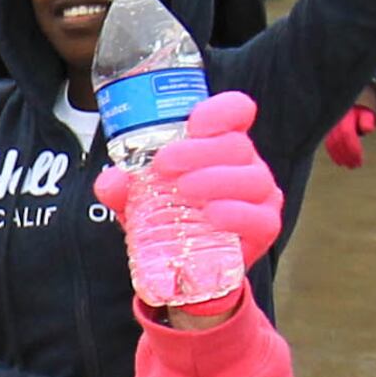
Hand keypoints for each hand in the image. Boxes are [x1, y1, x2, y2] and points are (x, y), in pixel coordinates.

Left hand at [93, 88, 283, 273]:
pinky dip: (237, 214)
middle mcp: (246, 165)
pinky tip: (213, 215)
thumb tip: (111, 182)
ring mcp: (260, 196)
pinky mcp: (264, 229)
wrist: (186, 265)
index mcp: (221, 144)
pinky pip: (259, 218)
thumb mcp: (139, 198)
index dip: (220, 111)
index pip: (236, 112)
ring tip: (184, 190)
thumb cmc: (169, 217)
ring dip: (216, 180)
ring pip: (252, 179)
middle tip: (164, 164)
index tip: (193, 123)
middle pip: (236, 145)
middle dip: (198, 151)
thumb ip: (123, 187)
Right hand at [322, 103, 374, 170]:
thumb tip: (367, 129)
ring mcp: (329, 126)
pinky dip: (333, 153)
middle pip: (338, 141)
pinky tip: (339, 161)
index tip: (359, 160)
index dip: (353, 149)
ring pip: (331, 144)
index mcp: (345, 116)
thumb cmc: (362, 109)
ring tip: (348, 165)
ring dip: (339, 156)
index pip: (347, 135)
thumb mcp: (368, 111)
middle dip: (347, 155)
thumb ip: (368, 120)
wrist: (350, 100)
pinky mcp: (326, 130)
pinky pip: (328, 143)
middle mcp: (334, 121)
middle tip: (354, 166)